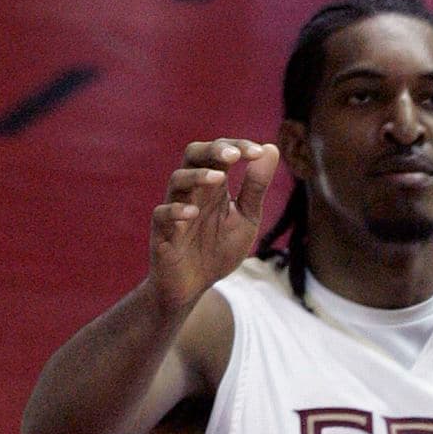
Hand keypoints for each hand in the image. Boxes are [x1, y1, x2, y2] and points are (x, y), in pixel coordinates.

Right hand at [150, 139, 278, 312]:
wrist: (195, 287)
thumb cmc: (219, 248)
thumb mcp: (246, 217)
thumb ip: (255, 186)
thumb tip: (271, 148)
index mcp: (214, 185)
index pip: (220, 152)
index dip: (238, 146)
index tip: (259, 152)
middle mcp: (193, 191)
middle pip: (193, 154)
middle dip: (213, 149)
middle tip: (234, 156)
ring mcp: (175, 210)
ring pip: (177, 180)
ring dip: (197, 176)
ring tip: (218, 178)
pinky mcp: (162, 234)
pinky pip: (161, 214)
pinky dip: (175, 210)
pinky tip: (192, 213)